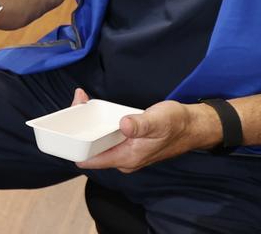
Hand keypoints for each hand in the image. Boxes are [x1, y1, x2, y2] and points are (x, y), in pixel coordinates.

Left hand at [75, 91, 218, 173]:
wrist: (193, 126)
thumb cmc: (176, 124)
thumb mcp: (158, 121)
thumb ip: (140, 125)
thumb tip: (124, 125)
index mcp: (127, 158)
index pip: (91, 159)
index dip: (75, 145)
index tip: (66, 126)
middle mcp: (124, 159)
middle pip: (91, 150)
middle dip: (79, 129)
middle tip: (77, 101)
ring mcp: (126, 153)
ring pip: (98, 143)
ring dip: (88, 125)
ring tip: (81, 101)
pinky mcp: (129, 144)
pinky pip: (107, 137)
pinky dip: (99, 124)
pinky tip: (94, 108)